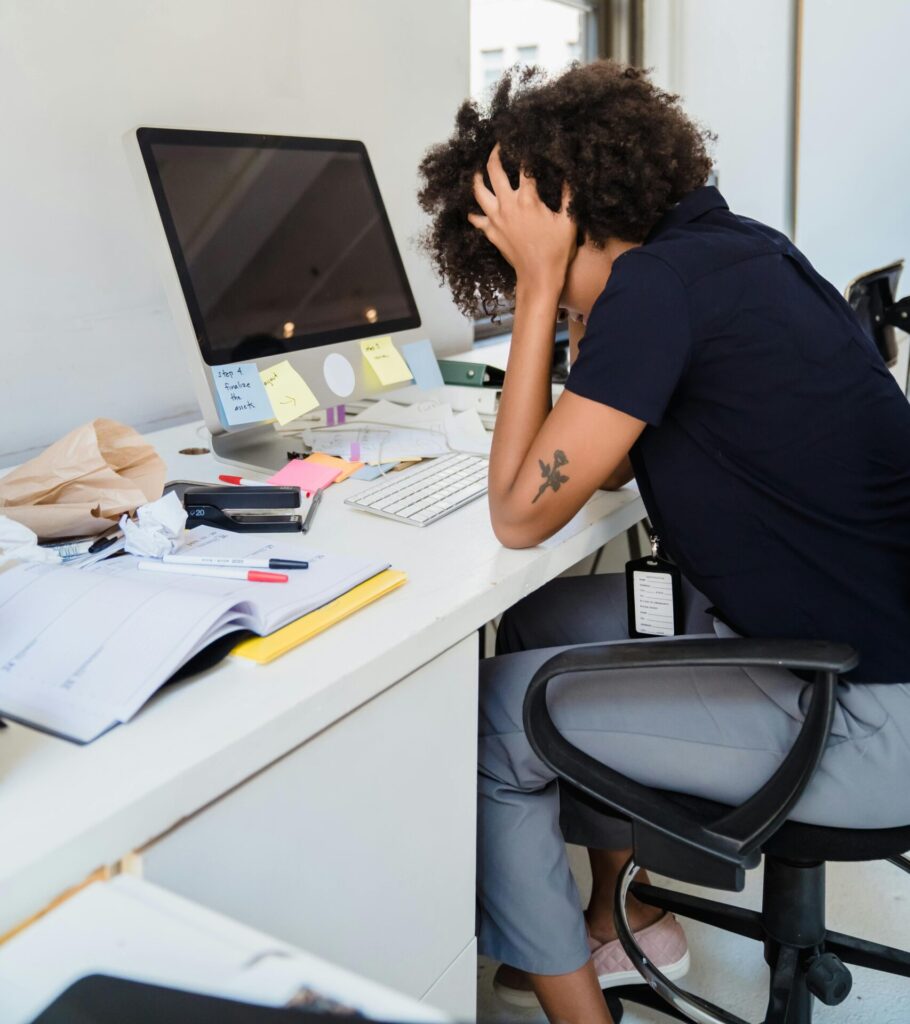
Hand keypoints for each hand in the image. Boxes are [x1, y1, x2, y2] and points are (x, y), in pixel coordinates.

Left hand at [468, 145, 575, 295]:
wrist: (538, 278)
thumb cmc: (557, 251)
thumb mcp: (569, 221)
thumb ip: (569, 195)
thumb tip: (570, 173)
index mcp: (528, 199)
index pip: (524, 166)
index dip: (525, 150)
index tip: (524, 139)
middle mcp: (507, 205)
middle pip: (494, 171)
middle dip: (495, 154)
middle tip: (497, 146)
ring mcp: (496, 219)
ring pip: (479, 192)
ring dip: (478, 178)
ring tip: (479, 170)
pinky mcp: (491, 233)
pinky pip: (477, 219)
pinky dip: (474, 212)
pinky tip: (475, 209)